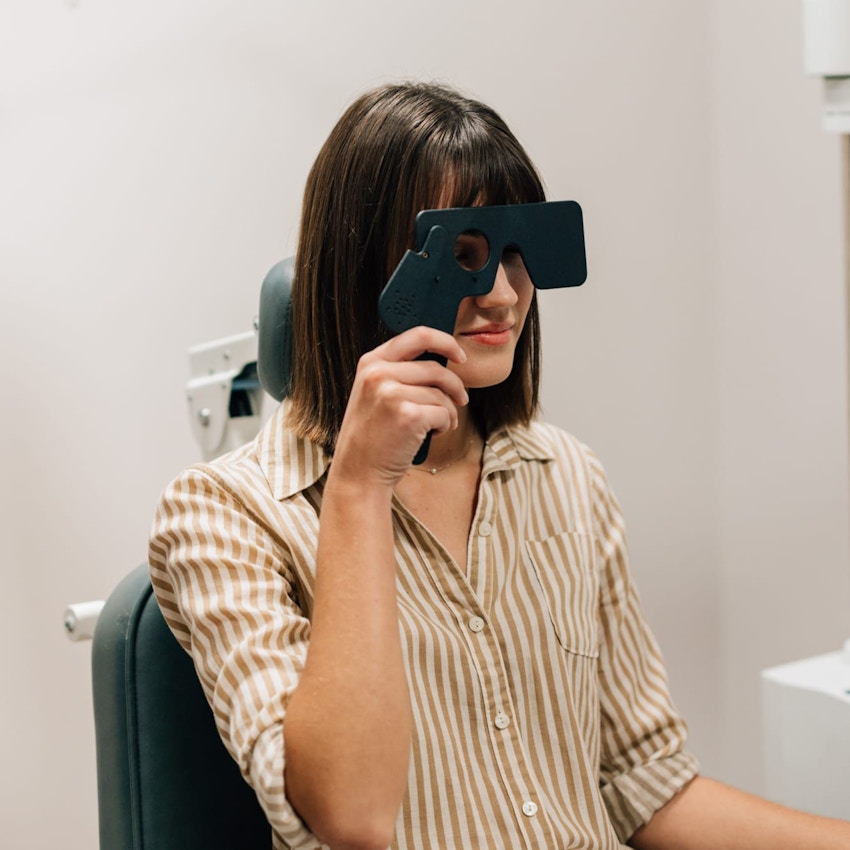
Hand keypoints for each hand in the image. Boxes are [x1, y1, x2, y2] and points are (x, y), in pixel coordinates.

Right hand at [330, 326, 468, 488]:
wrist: (359, 471)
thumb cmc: (372, 435)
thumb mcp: (374, 392)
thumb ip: (399, 372)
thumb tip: (442, 360)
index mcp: (372, 362)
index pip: (418, 335)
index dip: (446, 342)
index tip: (459, 355)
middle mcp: (378, 373)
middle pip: (436, 368)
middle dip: (455, 387)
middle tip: (461, 400)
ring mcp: (391, 393)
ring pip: (442, 394)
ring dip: (449, 412)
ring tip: (439, 425)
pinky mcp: (408, 415)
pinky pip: (444, 413)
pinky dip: (445, 426)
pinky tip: (430, 434)